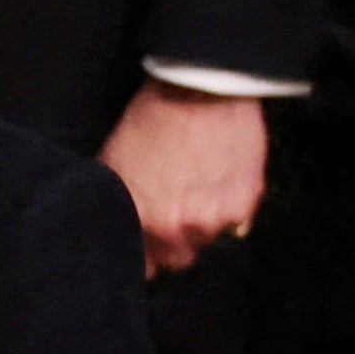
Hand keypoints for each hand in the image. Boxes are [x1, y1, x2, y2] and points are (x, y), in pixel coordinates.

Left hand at [97, 81, 268, 276]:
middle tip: (178, 202)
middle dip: (176, 238)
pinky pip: (237, 222)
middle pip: (178, 258)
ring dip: (205, 220)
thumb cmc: (154, 118)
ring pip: (208, 239)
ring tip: (200, 182)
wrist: (199, 86)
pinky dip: (230, 204)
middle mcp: (177, 229)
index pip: (144, 267)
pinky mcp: (243, 206)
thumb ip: (117, 204)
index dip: (146, 252)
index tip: (149, 239)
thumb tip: (111, 229)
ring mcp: (213, 221)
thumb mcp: (115, 161)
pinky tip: (221, 175)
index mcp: (142, 221)